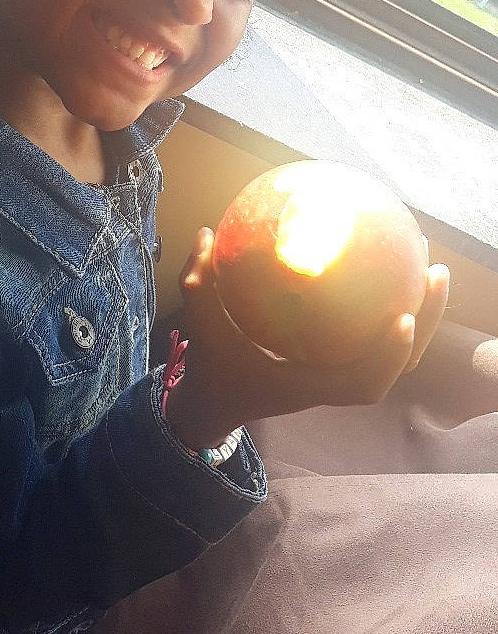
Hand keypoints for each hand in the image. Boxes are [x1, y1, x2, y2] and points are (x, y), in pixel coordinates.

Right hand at [165, 227, 449, 450]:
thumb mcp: (200, 322)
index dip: (388, 356)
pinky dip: (397, 311)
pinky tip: (397, 270)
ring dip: (423, 315)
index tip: (402, 318)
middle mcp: (334, 383)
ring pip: (399, 355)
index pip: (362, 382)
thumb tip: (206, 233)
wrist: (220, 400)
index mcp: (308, 385)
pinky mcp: (341, 362)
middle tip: (435, 272)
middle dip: (426, 321)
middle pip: (398, 365)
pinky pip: (379, 339)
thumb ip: (198, 280)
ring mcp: (342, 374)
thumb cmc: (216, 363)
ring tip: (433, 267)